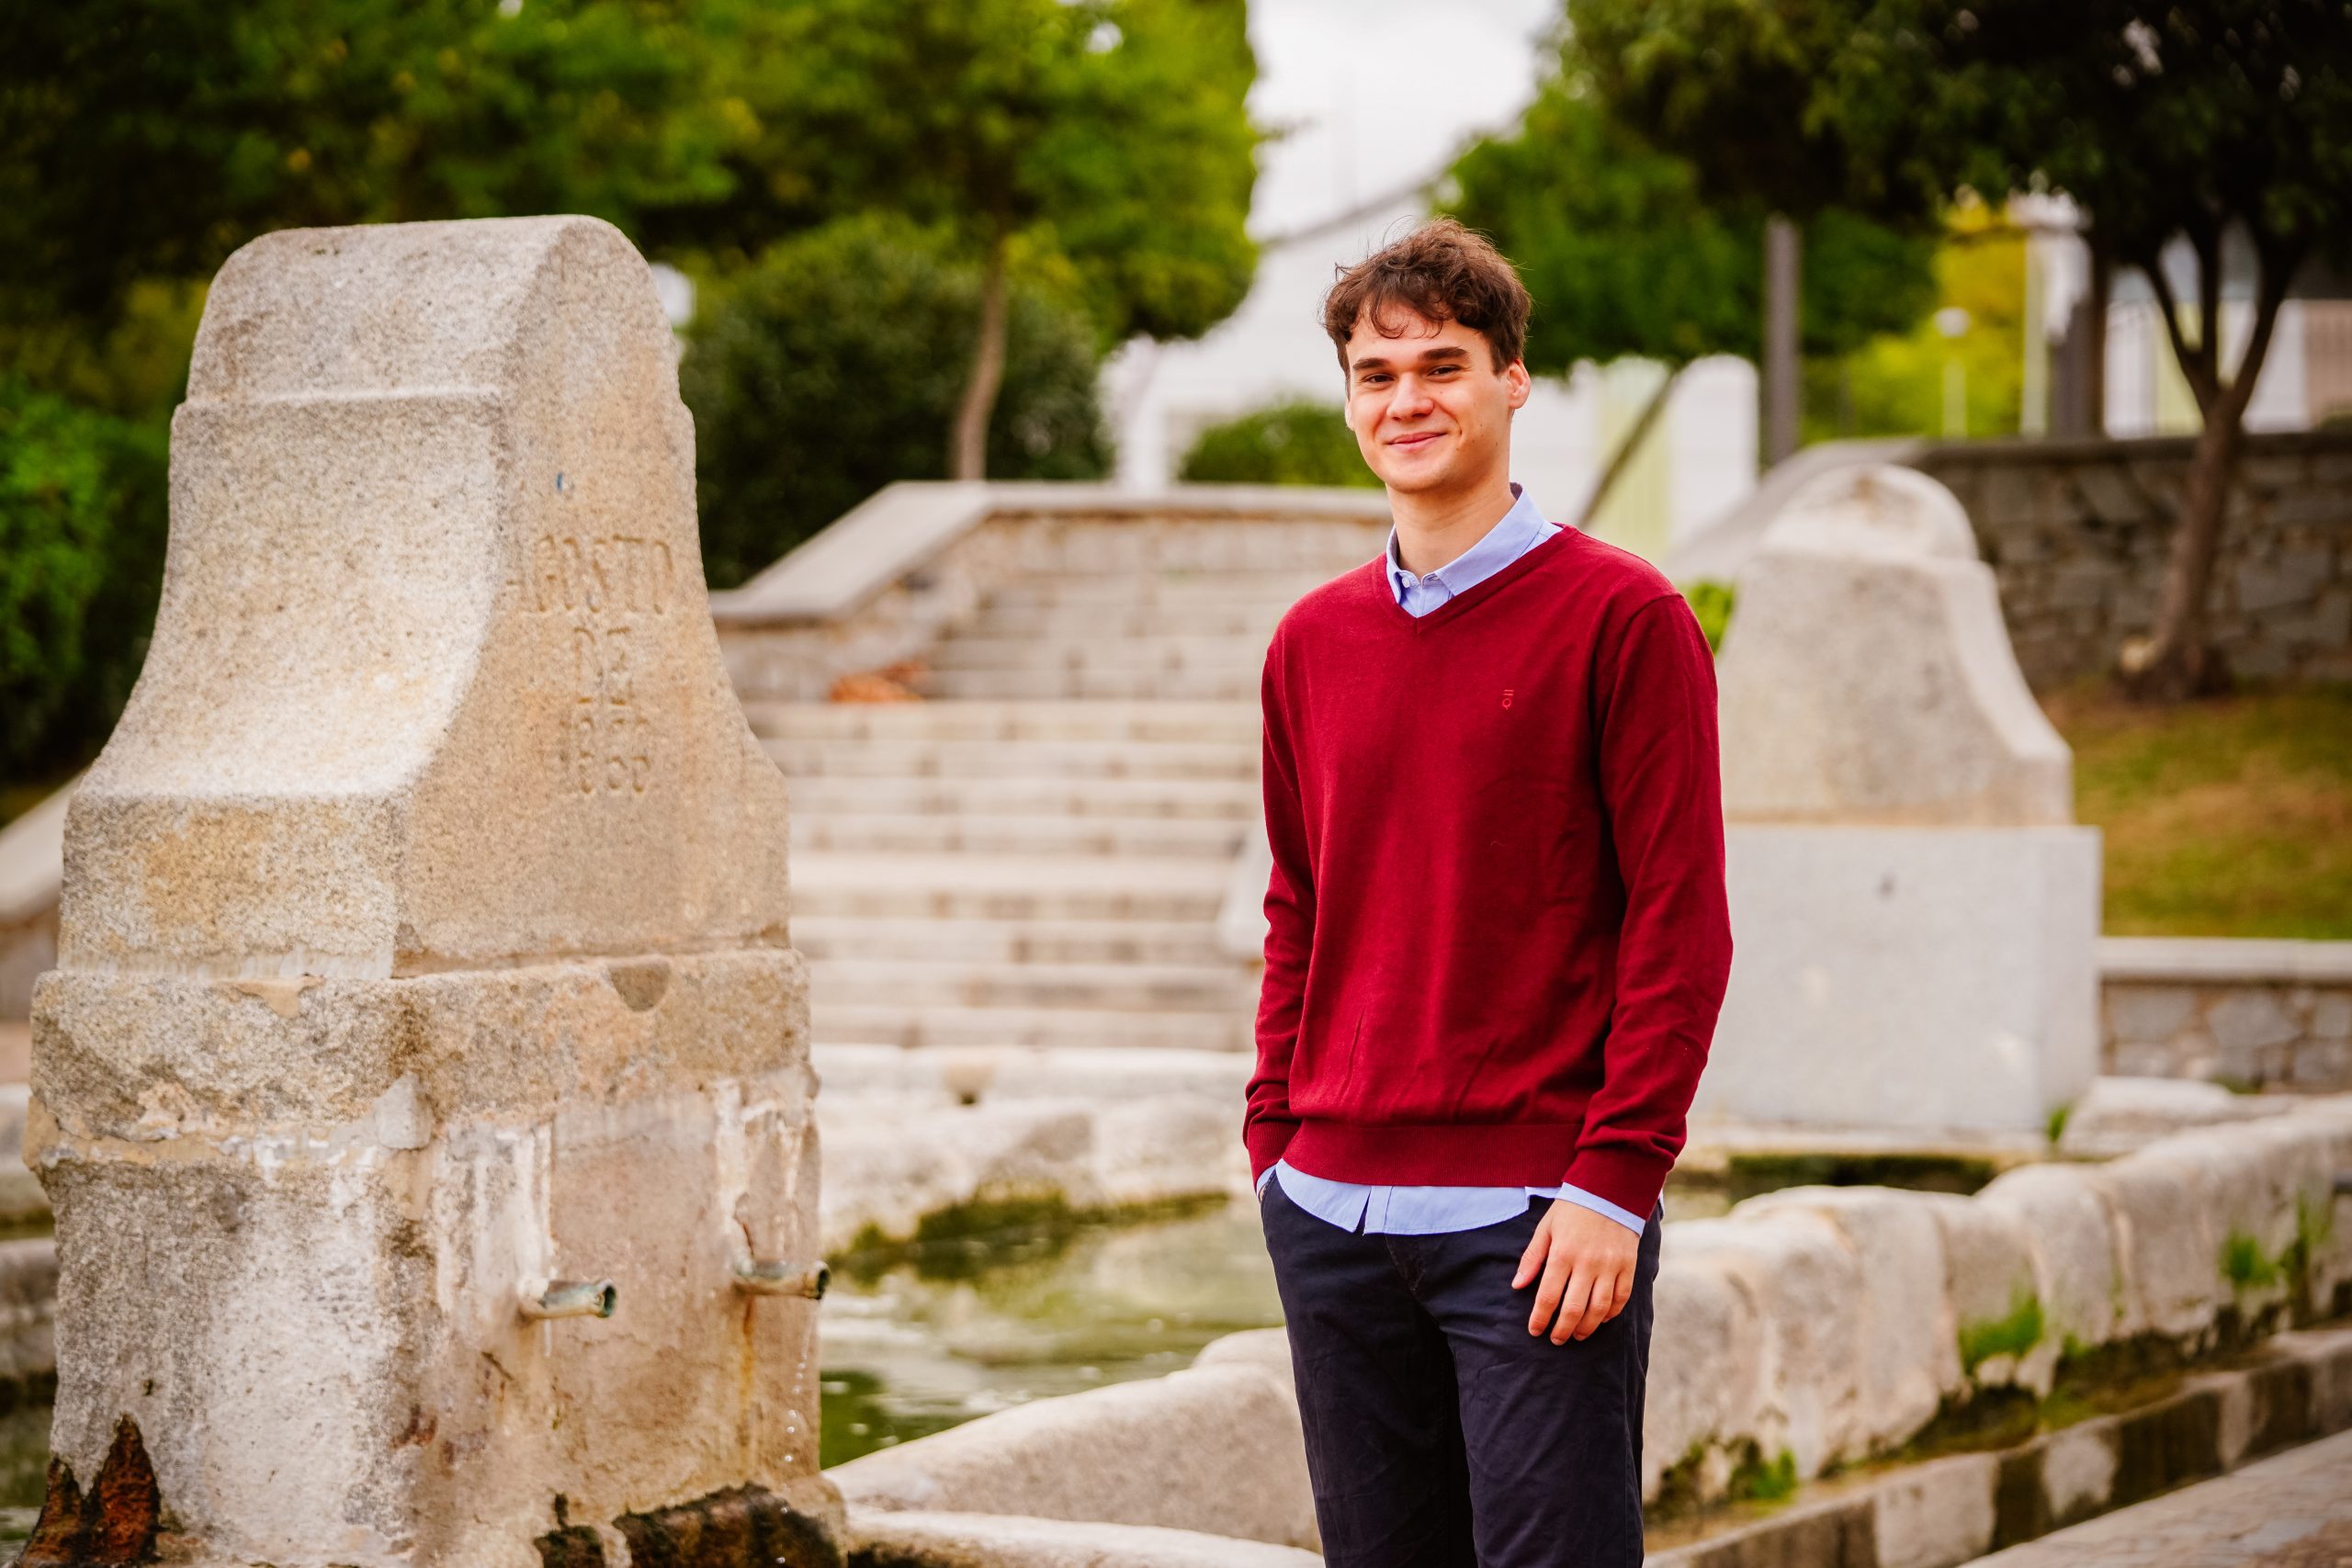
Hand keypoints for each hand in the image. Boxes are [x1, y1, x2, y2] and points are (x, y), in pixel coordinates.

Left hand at [1513, 1199, 1637, 1343]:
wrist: (1609, 1190)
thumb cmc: (1571, 1209)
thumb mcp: (1545, 1228)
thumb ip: (1532, 1258)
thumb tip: (1517, 1285)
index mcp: (1562, 1253)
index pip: (1548, 1297)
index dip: (1540, 1318)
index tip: (1535, 1330)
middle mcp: (1587, 1263)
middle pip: (1574, 1309)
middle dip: (1562, 1330)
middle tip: (1555, 1340)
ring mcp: (1610, 1266)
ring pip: (1599, 1309)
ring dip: (1586, 1327)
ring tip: (1576, 1334)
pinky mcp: (1629, 1265)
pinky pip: (1621, 1298)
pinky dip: (1611, 1313)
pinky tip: (1601, 1319)